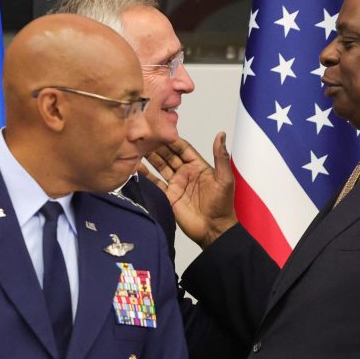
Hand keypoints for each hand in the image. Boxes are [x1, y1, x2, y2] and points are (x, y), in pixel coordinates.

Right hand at [145, 132, 237, 247]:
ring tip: (136, 146)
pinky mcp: (168, 196)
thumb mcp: (224, 178)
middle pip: (168, 155)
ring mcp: (176, 184)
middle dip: (157, 145)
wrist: (214, 229)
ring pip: (160, 166)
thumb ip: (220, 157)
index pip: (183, 148)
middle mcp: (185, 173)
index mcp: (198, 166)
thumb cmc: (222, 204)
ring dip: (149, 157)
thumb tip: (221, 134)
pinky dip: (145, 174)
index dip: (172, 139)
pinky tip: (135, 166)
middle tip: (143, 135)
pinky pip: (155, 182)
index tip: (160, 128)